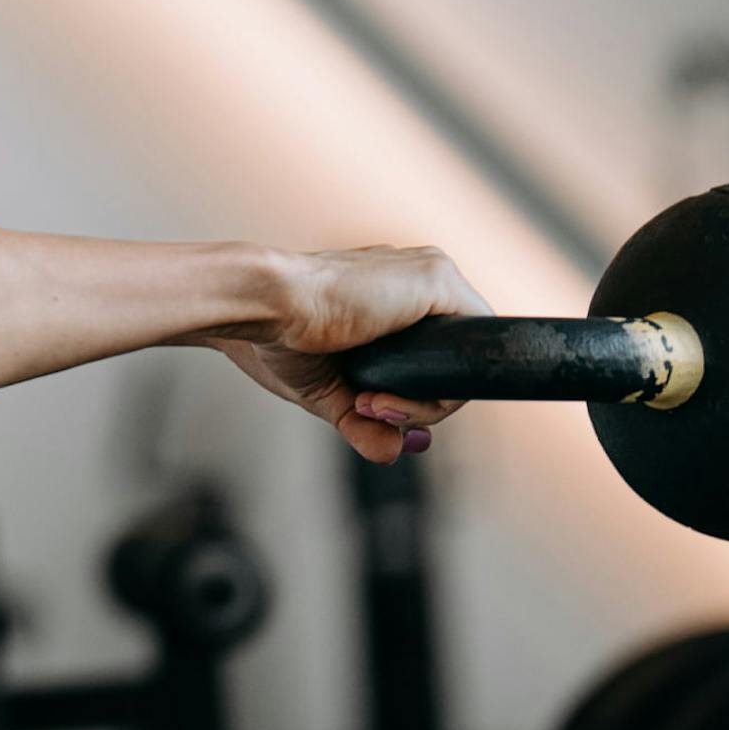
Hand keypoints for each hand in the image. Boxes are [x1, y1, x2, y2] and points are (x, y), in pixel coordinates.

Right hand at [205, 246, 493, 462]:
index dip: (410, 398)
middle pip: (450, 364)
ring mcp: (431, 276)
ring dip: (422, 405)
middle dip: (416, 407)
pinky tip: (387, 395)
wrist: (258, 306)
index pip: (431, 357)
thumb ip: (366, 421)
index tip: (366, 409)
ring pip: (461, 362)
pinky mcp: (436, 282)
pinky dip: (437, 391)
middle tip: (368, 410)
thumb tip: (393, 453)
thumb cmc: (277, 339)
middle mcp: (417, 279)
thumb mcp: (330, 394)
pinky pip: (470, 352)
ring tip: (369, 404)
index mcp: (392, 295)